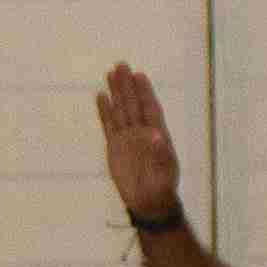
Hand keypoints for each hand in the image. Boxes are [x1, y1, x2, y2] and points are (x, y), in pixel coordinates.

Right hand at [95, 64, 186, 223]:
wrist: (148, 202)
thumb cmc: (161, 186)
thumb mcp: (164, 171)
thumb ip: (160, 152)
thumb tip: (157, 135)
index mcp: (157, 134)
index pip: (150, 108)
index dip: (145, 92)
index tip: (139, 75)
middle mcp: (141, 132)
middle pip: (133, 104)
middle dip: (128, 85)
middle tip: (121, 65)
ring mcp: (127, 138)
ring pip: (120, 110)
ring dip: (116, 93)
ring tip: (110, 74)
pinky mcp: (115, 147)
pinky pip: (108, 125)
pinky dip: (105, 111)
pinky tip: (101, 97)